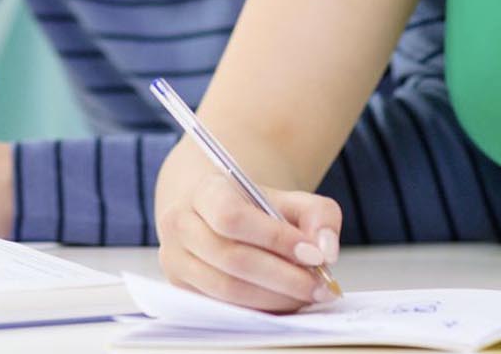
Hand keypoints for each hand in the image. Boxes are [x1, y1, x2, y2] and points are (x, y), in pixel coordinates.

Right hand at [155, 166, 340, 311]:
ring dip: (274, 298)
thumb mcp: (292, 200)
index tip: (314, 255)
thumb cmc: (257, 208)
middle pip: (231, 258)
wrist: (218, 215)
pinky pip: (223, 306)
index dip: (274, 239)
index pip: (232, 216)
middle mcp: (180, 223)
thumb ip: (319, 216)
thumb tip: (325, 251)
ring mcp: (175, 259)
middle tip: (320, 286)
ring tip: (308, 295)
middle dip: (283, 277)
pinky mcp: (181, 287)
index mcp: (205, 191)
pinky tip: (285, 301)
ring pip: (226, 289)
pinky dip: (260, 309)